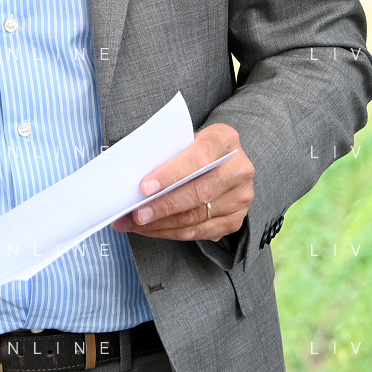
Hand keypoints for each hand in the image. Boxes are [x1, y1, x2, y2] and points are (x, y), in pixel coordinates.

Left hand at [111, 123, 253, 242]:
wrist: (219, 160)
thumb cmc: (192, 148)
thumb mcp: (182, 140)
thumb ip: (165, 154)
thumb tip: (132, 178)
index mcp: (224, 139)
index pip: (198, 158)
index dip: (171, 175)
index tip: (145, 188)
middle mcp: (239, 169)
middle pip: (199, 192)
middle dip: (163, 205)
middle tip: (136, 214)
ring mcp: (240, 197)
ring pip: (197, 216)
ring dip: (162, 223)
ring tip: (136, 224)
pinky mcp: (235, 219)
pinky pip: (199, 232)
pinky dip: (172, 232)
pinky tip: (152, 229)